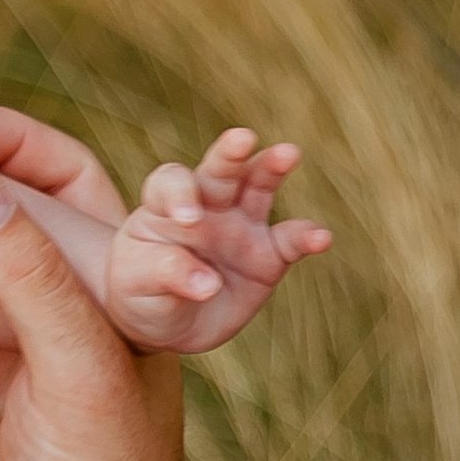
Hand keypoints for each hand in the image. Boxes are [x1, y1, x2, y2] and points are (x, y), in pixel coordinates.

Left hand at [106, 127, 331, 354]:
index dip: (180, 194)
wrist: (165, 322)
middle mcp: (206, 205)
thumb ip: (166, 273)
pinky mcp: (268, 256)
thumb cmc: (140, 292)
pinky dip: (306, 237)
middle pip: (220, 170)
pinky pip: (290, 241)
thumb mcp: (138, 284)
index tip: (188, 220)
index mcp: (164, 205)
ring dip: (272, 168)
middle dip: (231, 152)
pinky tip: (321, 238)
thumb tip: (208, 284)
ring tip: (288, 153)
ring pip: (258, 187)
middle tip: (242, 138)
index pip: (171, 183)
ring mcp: (240, 226)